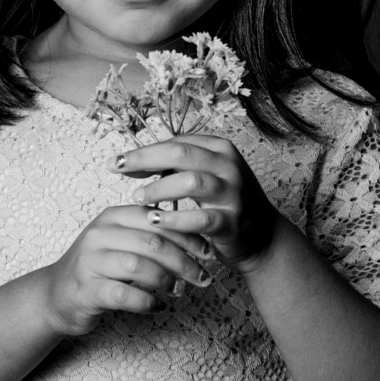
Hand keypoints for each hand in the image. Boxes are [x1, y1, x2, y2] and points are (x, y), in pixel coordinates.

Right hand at [42, 203, 214, 337]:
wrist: (56, 295)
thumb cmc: (99, 268)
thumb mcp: (121, 242)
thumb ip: (150, 235)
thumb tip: (198, 240)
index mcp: (112, 217)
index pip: (157, 219)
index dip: (187, 236)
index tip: (208, 252)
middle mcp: (99, 234)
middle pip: (153, 242)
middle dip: (184, 261)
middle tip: (203, 277)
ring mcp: (90, 262)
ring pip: (139, 266)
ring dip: (167, 281)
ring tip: (179, 291)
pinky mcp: (86, 290)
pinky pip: (124, 294)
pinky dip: (147, 301)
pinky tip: (157, 306)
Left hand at [108, 136, 279, 271]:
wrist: (262, 237)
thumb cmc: (224, 203)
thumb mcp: (204, 176)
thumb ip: (174, 167)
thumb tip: (131, 164)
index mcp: (220, 148)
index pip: (175, 143)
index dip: (143, 151)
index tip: (117, 162)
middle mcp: (229, 165)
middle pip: (180, 154)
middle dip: (144, 160)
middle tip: (117, 169)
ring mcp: (233, 193)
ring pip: (192, 181)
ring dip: (159, 189)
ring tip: (138, 198)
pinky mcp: (233, 221)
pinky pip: (201, 219)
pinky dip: (175, 219)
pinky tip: (156, 221)